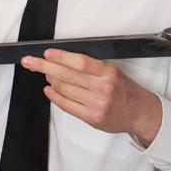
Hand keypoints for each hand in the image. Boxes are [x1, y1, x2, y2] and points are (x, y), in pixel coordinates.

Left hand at [22, 49, 162, 146]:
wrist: (140, 113)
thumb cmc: (124, 90)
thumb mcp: (113, 72)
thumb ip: (91, 67)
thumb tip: (60, 60)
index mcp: (108, 73)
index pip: (80, 62)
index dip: (60, 57)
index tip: (46, 53)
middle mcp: (103, 88)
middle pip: (66, 75)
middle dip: (44, 66)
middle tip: (29, 61)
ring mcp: (97, 104)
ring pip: (64, 89)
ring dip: (50, 80)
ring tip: (45, 75)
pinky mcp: (92, 117)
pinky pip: (66, 105)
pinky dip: (54, 96)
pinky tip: (49, 90)